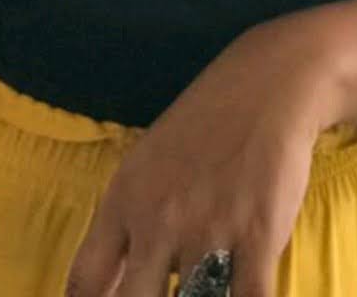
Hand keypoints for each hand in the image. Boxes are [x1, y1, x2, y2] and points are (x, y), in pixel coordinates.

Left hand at [64, 13, 334, 296]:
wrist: (272, 81)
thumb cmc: (207, 123)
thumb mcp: (146, 164)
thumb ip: (125, 224)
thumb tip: (109, 286)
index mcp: (124, 200)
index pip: (84, 282)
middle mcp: (158, 220)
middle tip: (174, 291)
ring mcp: (208, 229)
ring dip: (203, 296)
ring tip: (212, 282)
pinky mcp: (258, 235)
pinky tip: (248, 289)